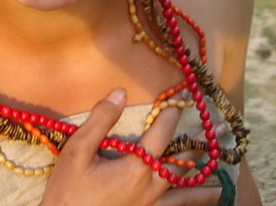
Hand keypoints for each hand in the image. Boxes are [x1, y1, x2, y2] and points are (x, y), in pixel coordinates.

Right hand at [40, 88, 221, 205]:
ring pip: (183, 196)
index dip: (170, 116)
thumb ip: (101, 120)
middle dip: (199, 146)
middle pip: (181, 165)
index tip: (179, 101)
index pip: (160, 135)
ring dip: (202, 187)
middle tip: (219, 133)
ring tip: (219, 185)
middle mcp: (150, 190)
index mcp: (136, 169)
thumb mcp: (77, 150)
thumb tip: (120, 93)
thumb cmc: (68, 189)